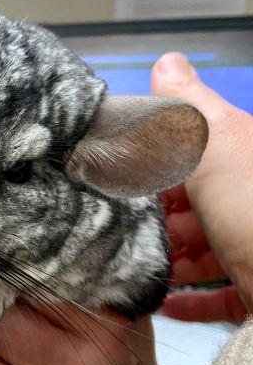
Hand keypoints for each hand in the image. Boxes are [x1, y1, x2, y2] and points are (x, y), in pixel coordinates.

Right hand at [152, 52, 252, 321]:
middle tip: (128, 229)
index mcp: (243, 158)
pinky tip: (169, 301)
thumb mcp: (216, 147)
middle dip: (159, 219)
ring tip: (145, 268)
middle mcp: (250, 200)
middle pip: (195, 206)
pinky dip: (191, 299)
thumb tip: (168, 62)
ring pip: (204, 250)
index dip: (154, 166)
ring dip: (171, 261)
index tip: (123, 180)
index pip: (190, 154)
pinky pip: (220, 293)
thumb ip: (185, 108)